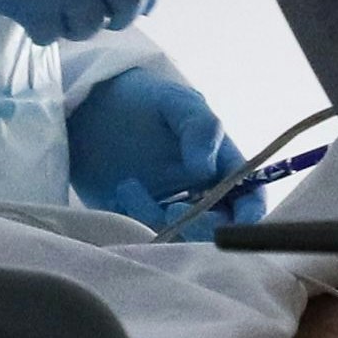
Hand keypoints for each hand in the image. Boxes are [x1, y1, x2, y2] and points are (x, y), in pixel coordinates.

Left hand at [68, 66, 265, 236]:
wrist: (86, 108)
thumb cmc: (141, 98)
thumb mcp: (175, 101)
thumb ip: (199, 127)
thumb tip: (206, 170)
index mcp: (222, 166)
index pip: (250, 201)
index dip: (250, 219)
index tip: (231, 226)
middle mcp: (202, 194)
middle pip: (220, 229)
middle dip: (200, 227)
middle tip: (171, 210)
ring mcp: (170, 210)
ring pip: (182, 238)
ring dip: (158, 220)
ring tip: (128, 187)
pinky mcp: (138, 220)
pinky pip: (147, 238)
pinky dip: (136, 224)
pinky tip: (120, 193)